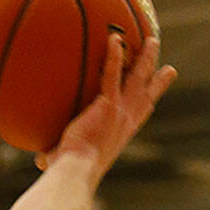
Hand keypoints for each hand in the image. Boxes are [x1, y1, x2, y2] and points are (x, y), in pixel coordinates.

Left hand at [37, 36, 176, 180]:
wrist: (75, 171)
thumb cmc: (68, 171)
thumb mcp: (67, 159)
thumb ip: (56, 153)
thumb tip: (40, 160)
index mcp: (122, 133)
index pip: (141, 113)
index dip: (152, 99)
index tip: (160, 91)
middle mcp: (126, 121)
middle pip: (148, 95)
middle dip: (158, 79)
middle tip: (169, 67)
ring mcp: (120, 111)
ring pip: (138, 79)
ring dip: (145, 58)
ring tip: (151, 40)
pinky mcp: (107, 104)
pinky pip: (112, 74)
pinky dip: (114, 56)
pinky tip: (114, 38)